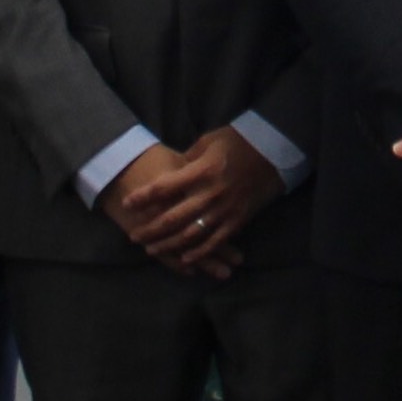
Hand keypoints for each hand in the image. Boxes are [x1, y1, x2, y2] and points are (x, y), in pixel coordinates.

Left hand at [106, 132, 286, 278]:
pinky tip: (185, 260)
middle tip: (134, 236)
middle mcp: (210, 194)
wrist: (274, 150)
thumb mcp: (208, 142)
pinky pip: (216, 241)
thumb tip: (170, 172)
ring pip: (191, 234)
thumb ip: (187, 160)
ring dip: (169, 244)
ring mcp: (225, 209)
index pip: (164, 188)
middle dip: (150, 229)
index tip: (127, 203)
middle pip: (172, 218)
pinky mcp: (238, 219)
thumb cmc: (238, 141)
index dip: (143, 197)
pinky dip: (199, 253)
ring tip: (151, 250)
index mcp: (201, 171)